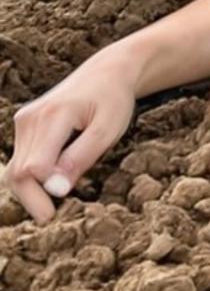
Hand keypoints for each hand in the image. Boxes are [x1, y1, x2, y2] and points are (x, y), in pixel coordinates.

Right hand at [4, 47, 139, 223]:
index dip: (43, 193)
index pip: (34, 168)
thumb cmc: (113, 101)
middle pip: (18, 173)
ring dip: (31, 190)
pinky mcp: (23, 124)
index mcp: (54, 116)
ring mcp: (24, 120)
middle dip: (32, 200)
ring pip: (15, 170)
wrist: (107, 72)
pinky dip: (32, 177)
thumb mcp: (108, 130)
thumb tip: (56, 190)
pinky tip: (52, 181)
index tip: (60, 208)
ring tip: (54, 201)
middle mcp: (30, 118)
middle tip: (52, 218)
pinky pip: (20, 160)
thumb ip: (81, 158)